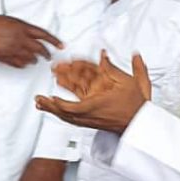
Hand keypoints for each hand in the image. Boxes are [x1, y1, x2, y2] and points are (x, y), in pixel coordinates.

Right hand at [0, 14, 62, 67]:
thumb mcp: (10, 20)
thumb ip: (22, 28)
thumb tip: (31, 34)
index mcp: (21, 27)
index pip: (44, 35)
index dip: (54, 41)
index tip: (61, 45)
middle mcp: (19, 39)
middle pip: (39, 49)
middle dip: (46, 54)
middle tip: (48, 56)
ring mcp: (12, 50)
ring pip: (30, 58)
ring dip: (34, 60)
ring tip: (35, 60)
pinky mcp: (5, 58)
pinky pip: (19, 64)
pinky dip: (23, 65)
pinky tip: (24, 64)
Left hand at [36, 52, 151, 133]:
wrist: (140, 126)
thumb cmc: (138, 107)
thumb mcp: (138, 83)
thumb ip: (129, 66)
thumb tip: (107, 54)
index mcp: (101, 103)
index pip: (79, 103)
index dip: (64, 100)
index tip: (54, 93)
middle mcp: (92, 112)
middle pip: (67, 110)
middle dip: (52, 104)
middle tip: (39, 98)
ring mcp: (90, 118)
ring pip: (66, 115)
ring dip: (51, 108)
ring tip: (39, 102)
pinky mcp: (89, 121)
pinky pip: (70, 118)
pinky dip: (59, 112)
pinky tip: (50, 108)